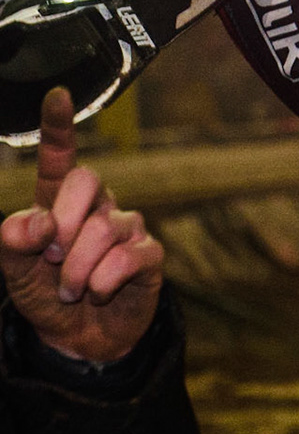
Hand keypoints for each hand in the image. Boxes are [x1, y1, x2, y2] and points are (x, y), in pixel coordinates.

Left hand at [0, 89, 163, 362]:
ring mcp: (126, 229)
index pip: (59, 158)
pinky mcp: (149, 256)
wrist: (77, 339)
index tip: (57, 94)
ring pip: (105, 228)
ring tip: (70, 289)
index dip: (58, 126)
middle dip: (63, 221)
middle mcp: (96, 207)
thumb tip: (37, 221)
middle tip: (49, 257)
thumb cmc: (44, 295)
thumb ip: (13, 242)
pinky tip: (97, 292)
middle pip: (89, 181)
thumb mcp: (13, 272)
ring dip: (77, 268)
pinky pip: (130, 257)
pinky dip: (104, 280)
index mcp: (58, 202)